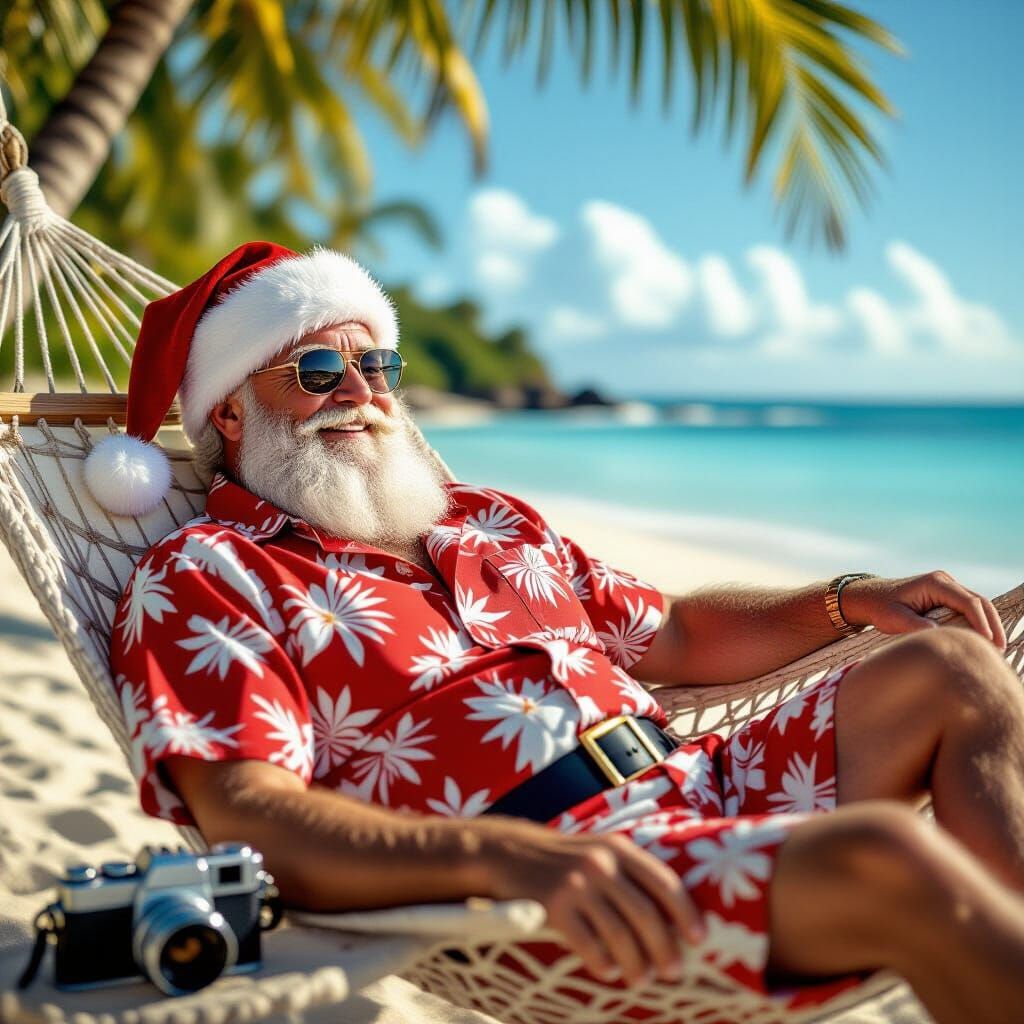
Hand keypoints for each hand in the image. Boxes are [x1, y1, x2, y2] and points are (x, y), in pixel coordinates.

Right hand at [477, 822, 702, 986]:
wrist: (508, 852)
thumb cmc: (563, 859)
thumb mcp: (598, 850)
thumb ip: (629, 872)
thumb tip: (672, 914)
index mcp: (618, 848)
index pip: (664, 882)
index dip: (686, 913)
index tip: (699, 940)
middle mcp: (601, 863)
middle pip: (646, 914)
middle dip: (665, 948)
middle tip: (674, 972)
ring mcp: (577, 884)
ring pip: (619, 935)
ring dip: (636, 964)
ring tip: (641, 979)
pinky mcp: (553, 906)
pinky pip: (587, 944)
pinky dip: (603, 963)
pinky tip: (608, 971)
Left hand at [840, 571, 1005, 649]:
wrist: (871, 597)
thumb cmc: (881, 607)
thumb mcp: (893, 619)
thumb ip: (914, 625)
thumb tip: (940, 635)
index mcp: (934, 583)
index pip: (967, 601)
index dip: (981, 621)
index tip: (988, 641)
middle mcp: (945, 581)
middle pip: (980, 601)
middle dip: (992, 625)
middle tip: (999, 649)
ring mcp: (948, 588)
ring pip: (979, 605)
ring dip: (989, 625)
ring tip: (994, 649)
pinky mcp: (948, 597)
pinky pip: (970, 609)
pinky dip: (980, 624)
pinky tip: (983, 642)